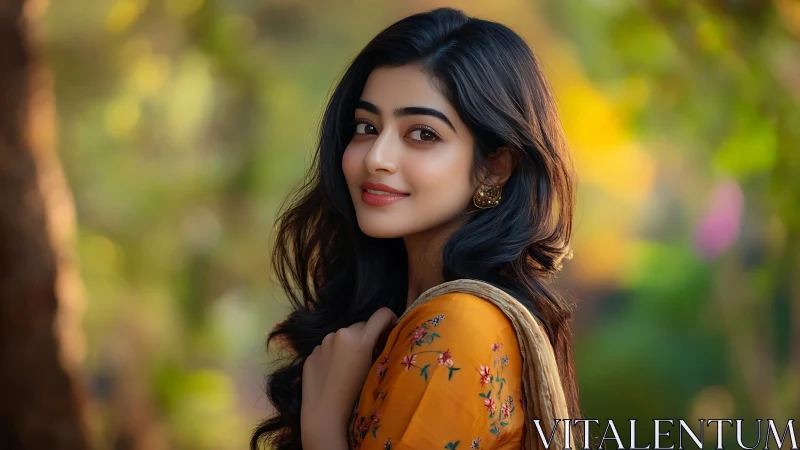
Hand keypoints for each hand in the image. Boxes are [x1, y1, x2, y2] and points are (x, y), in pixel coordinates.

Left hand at [300, 307, 397, 446]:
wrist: (324, 415)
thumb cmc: (355, 397)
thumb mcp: (375, 370)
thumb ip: (379, 349)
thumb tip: (382, 339)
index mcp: (360, 337)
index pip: (382, 314)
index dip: (391, 319)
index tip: (391, 330)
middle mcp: (340, 333)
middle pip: (361, 325)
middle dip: (367, 336)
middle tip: (368, 356)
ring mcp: (323, 343)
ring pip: (342, 337)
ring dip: (348, 345)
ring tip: (347, 369)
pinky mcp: (311, 353)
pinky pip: (327, 348)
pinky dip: (332, 355)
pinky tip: (332, 374)